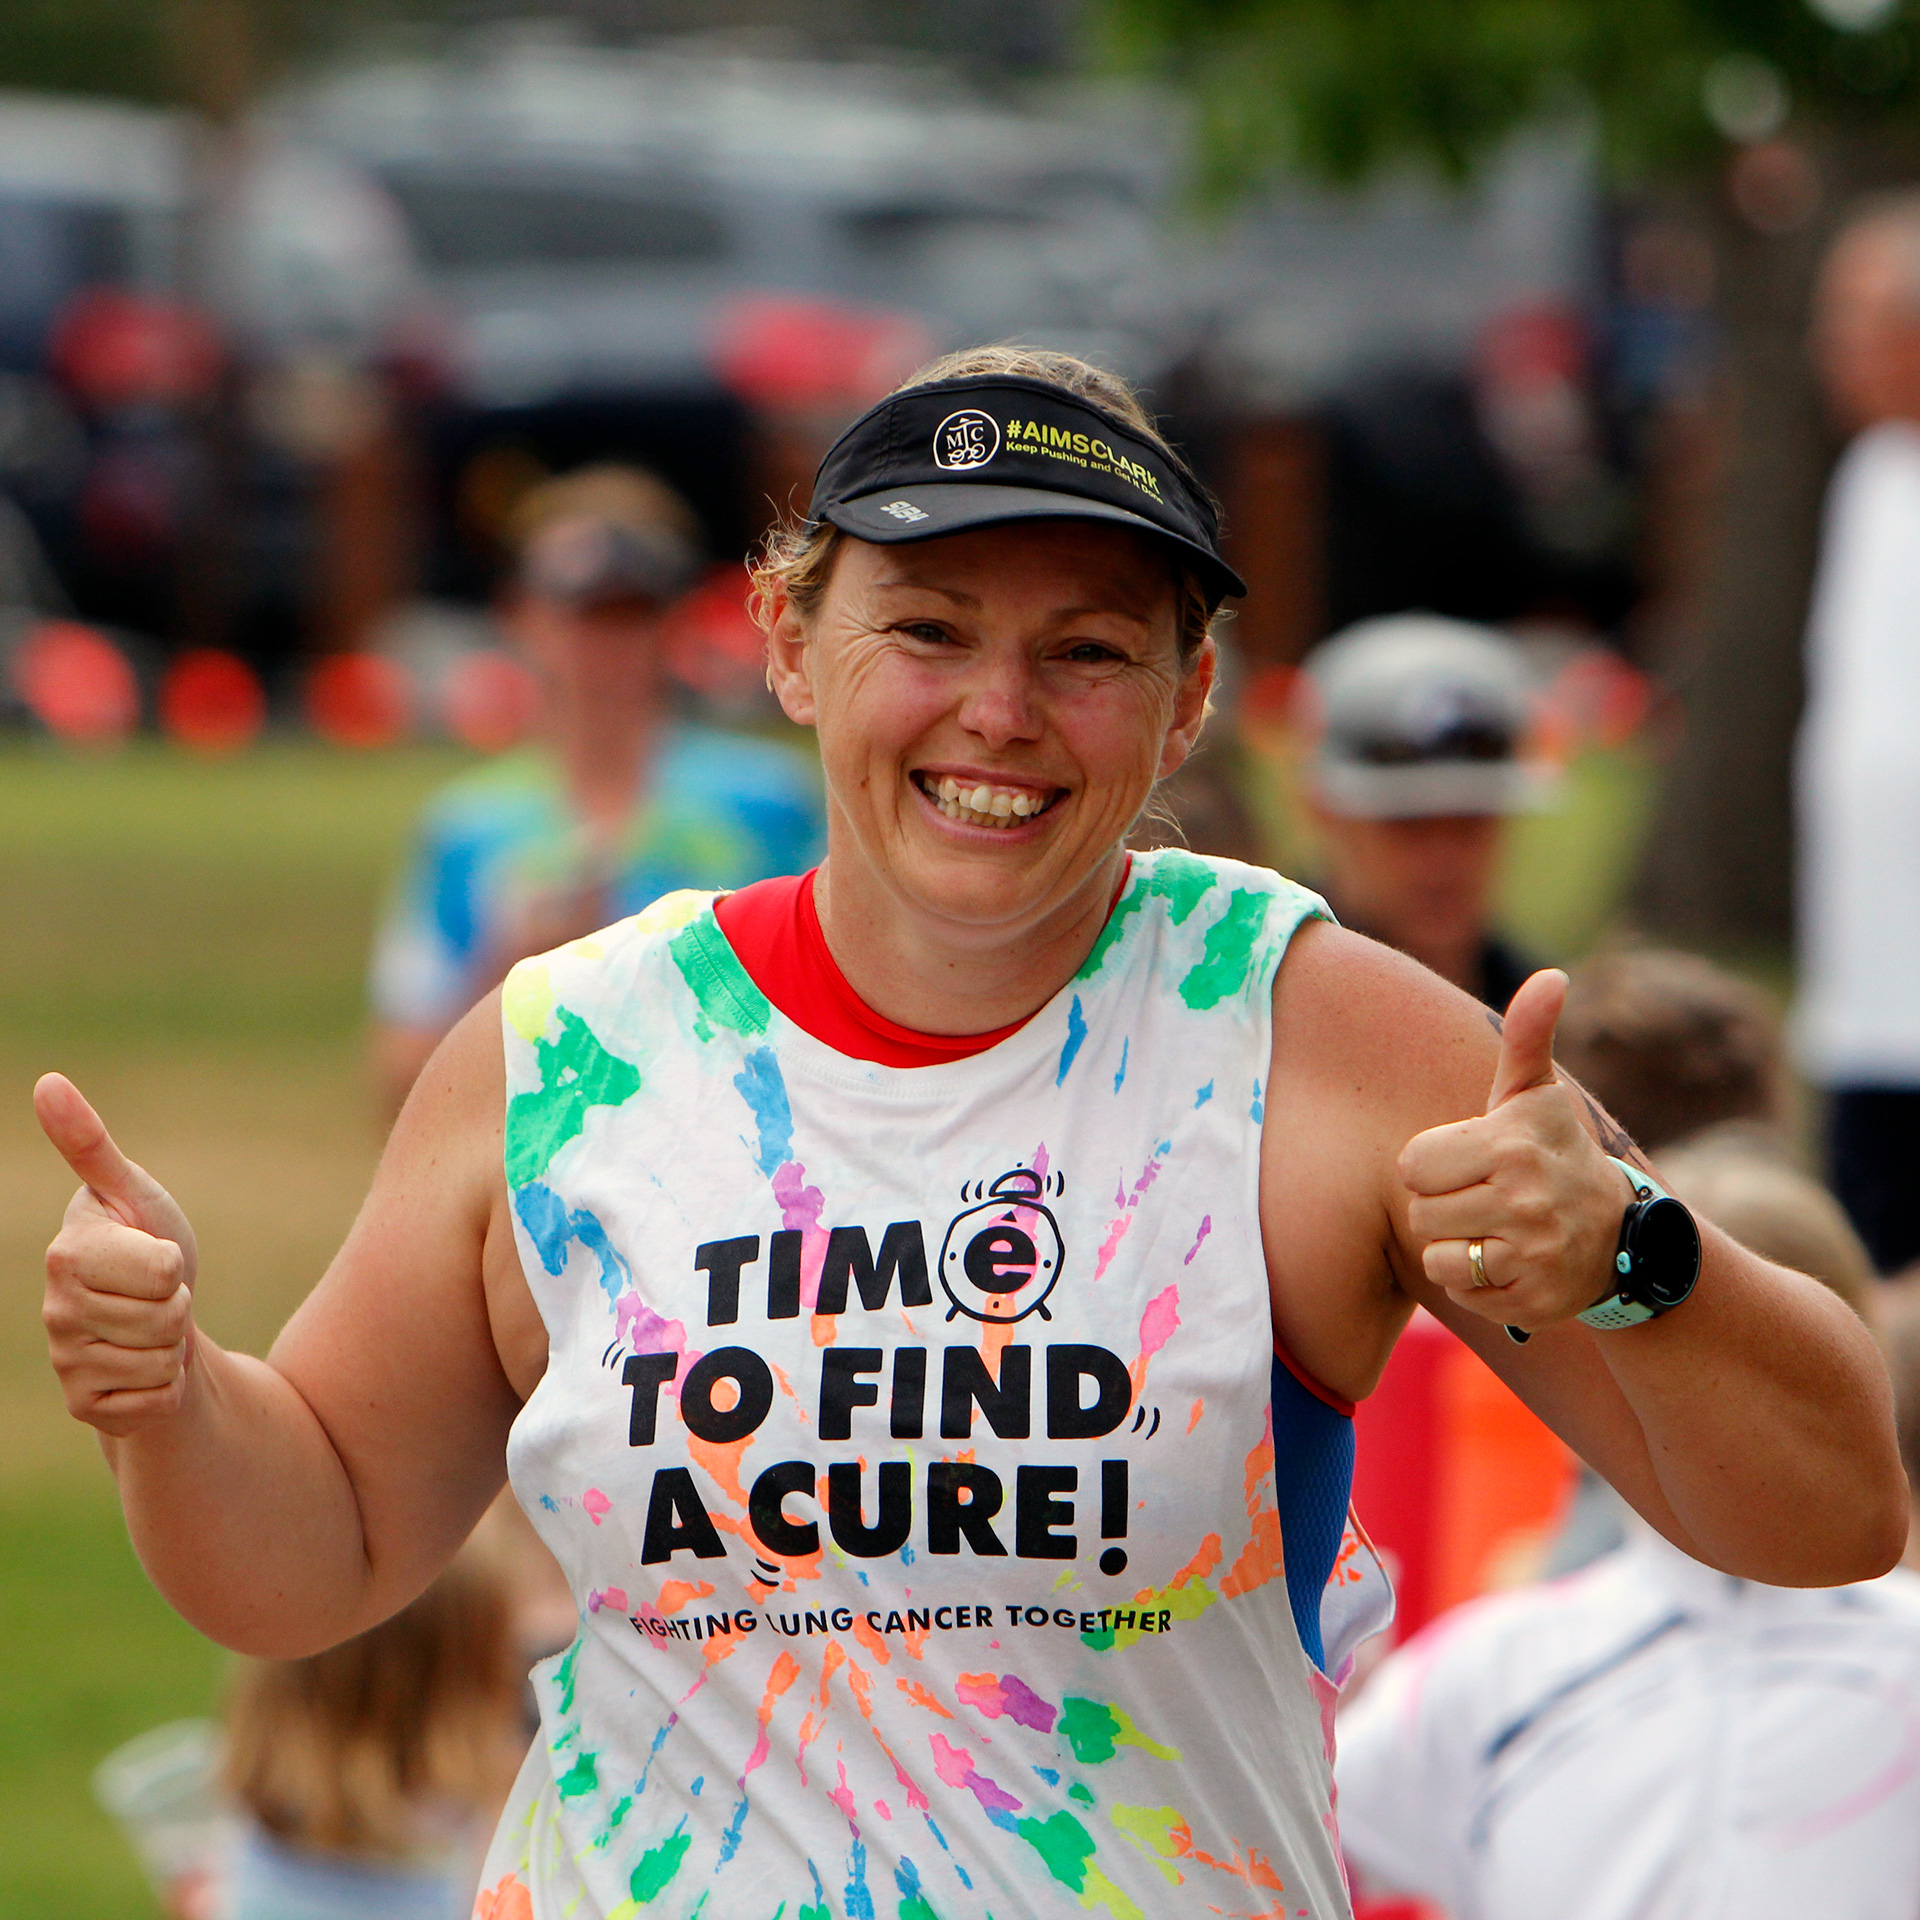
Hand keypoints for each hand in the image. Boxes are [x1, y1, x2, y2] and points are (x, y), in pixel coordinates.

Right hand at [37, 1073, 200, 1436]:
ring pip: (162, 1358)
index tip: (152, 1255)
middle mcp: (53, 1310)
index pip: (160, 1270)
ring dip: (173, 1345)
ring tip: (152, 1329)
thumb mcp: (133, 1193)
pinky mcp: (86, 1406)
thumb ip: (90, 1144)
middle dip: (177, 1305)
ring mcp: (66, 1361)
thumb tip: (47, 1082)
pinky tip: (145, 1367)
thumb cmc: (148, 1246)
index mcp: (66, 1252)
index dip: (173, 1265)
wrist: (159, 1321)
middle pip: (165, 1316)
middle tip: (158, 1296)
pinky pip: (157, 1397)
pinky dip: (168, 1384)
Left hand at [1397, 970, 1624, 1335]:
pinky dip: (1476, 1284)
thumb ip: (1528, 1035)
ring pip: (1436, 1256)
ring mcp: (1532, 1254)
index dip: (1433, 1165)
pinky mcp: (1533, 1300)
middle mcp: (1524, 1200)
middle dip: (1442, 1206)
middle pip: (1419, 1213)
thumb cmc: (1554, 1153)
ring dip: (1456, 1247)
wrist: (1622, 1235)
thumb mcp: (1535, 1095)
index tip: (1471, 1161)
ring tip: (1495, 1230)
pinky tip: (1509, 1263)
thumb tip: (1551, 976)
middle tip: (1485, 1197)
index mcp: (1510, 1145)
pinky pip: (1462, 1293)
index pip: (1412, 1164)